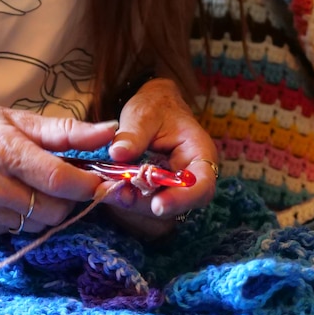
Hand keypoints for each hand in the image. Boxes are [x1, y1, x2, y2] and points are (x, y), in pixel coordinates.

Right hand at [0, 99, 116, 235]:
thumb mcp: (20, 119)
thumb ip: (67, 130)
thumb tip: (111, 132)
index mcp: (4, 151)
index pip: (59, 180)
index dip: (88, 186)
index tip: (103, 183)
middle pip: (53, 210)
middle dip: (68, 200)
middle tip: (64, 181)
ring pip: (36, 224)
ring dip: (45, 209)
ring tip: (31, 185)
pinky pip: (15, 230)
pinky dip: (22, 216)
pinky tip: (9, 195)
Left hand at [101, 77, 218, 239]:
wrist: (153, 107)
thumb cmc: (155, 106)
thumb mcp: (143, 114)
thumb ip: (133, 134)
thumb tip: (118, 153)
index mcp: (200, 152)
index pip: (202, 185)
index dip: (182, 199)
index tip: (158, 205)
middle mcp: (192, 175)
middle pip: (181, 204)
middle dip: (149, 204)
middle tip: (121, 196)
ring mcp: (176, 185)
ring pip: (161, 208)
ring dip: (136, 204)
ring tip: (111, 192)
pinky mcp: (158, 190)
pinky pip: (147, 202)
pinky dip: (129, 199)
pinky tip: (111, 191)